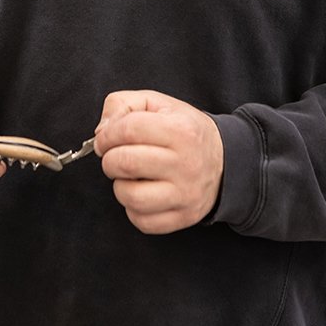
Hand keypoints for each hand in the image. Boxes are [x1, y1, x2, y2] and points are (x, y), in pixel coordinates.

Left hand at [95, 90, 223, 233]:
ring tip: (129, 176)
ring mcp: (186, 194)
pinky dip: (133, 208)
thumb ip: (123, 105)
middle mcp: (186, 164)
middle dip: (109, 159)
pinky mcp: (183, 217)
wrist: (224, 160)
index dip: (107, 134)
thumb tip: (101, 131)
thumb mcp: (158, 104)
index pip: (128, 130)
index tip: (104, 139)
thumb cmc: (184, 130)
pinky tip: (142, 192)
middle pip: (126, 163)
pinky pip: (142, 221)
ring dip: (120, 185)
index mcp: (181, 130)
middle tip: (115, 156)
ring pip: (130, 196)